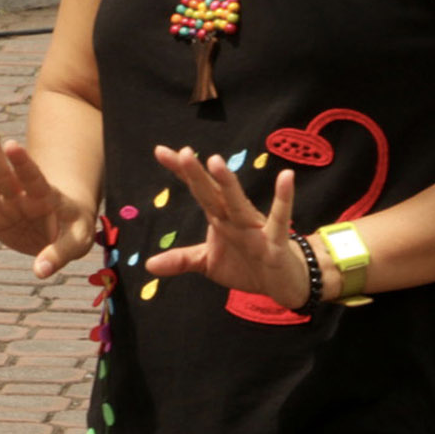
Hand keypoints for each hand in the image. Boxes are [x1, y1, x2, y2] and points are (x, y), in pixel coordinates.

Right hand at [0, 121, 96, 278]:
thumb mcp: (76, 243)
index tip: (12, 145)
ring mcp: (3, 201)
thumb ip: (58, 255)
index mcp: (47, 196)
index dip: (23, 163)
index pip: (34, 178)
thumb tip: (39, 272)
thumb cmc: (73, 231)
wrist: (62, 227)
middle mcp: (21, 194)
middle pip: (4, 173)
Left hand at [145, 146, 309, 308]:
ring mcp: (255, 227)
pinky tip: (286, 177)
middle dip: (197, 175)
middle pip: (213, 193)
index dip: (181, 171)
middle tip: (183, 153)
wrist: (282, 283)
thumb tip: (148, 264)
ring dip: (228, 184)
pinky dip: (283, 200)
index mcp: (219, 217)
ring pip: (238, 204)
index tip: (160, 151)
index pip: (198, 190)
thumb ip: (181, 260)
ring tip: (216, 161)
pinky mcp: (275, 242)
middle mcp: (235, 217)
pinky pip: (280, 220)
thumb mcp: (208, 264)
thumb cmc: (247, 264)